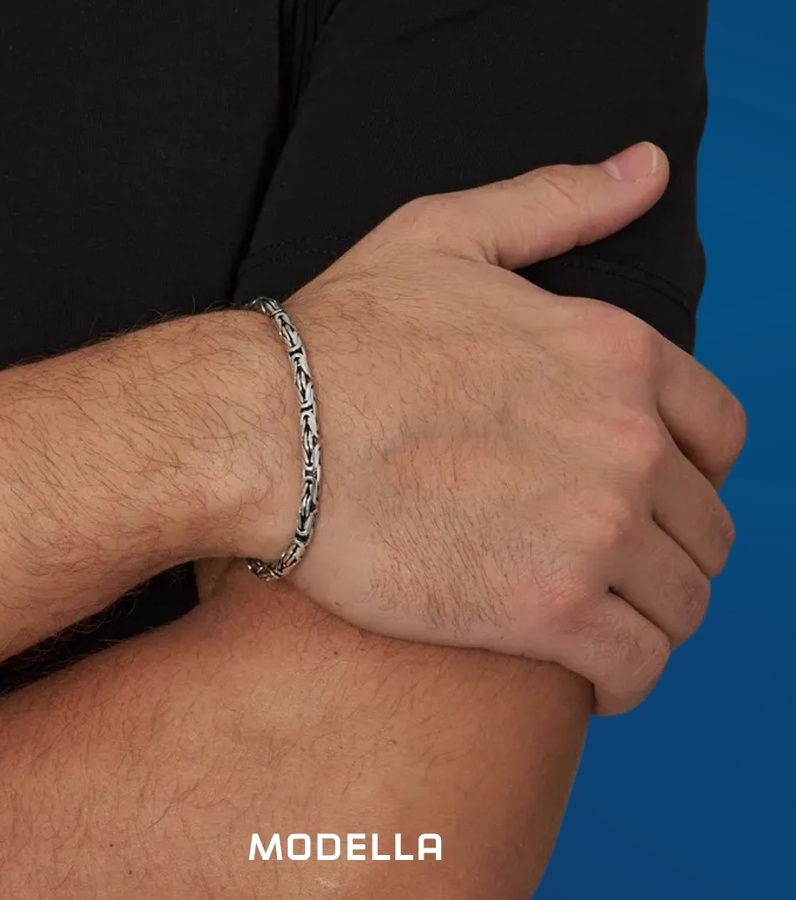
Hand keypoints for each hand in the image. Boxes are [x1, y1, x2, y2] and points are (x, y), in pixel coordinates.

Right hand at [253, 143, 746, 714]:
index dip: (689, 474)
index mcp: (616, 355)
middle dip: (668, 548)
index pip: (720, 437)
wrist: (263, 431)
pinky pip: (637, 664)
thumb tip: (648, 166)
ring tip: (601, 616)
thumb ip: (558, 200)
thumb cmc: (341, 338)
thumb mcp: (446, 237)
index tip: (643, 498)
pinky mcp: (544, 610)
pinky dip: (628, 676)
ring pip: (683, 601)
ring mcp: (592, 528)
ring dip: (653, 614)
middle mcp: (626, 440)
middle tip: (607, 562)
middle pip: (705, 525)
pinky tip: (592, 668)